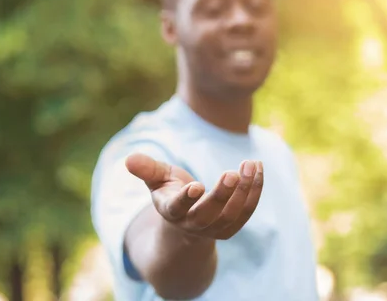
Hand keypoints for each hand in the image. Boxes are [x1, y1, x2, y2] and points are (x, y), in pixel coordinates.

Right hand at [125, 153, 263, 239]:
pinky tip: (257, 169)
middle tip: (233, 173)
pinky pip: (247, 211)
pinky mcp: (231, 228)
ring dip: (245, 190)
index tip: (196, 185)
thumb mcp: (157, 178)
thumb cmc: (170, 191)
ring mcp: (214, 229)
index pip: (178, 207)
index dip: (186, 199)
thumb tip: (128, 158)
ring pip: (232, 214)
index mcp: (171, 211)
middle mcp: (192, 224)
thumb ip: (146, 168)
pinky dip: (254, 191)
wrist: (186, 220)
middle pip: (209, 214)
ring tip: (250, 164)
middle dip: (221, 195)